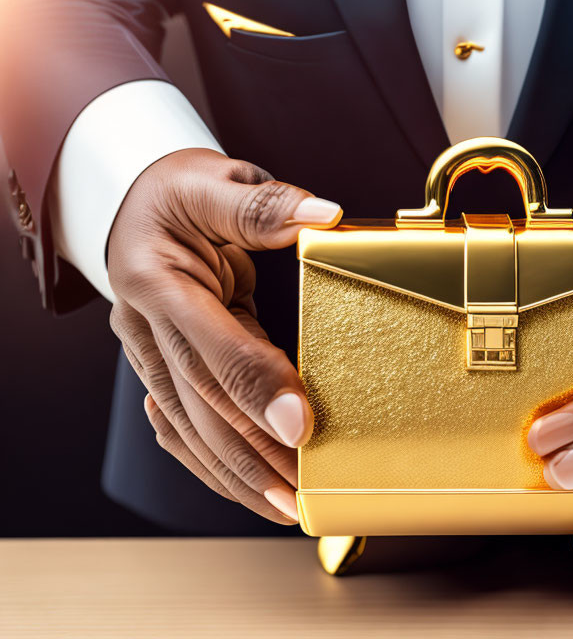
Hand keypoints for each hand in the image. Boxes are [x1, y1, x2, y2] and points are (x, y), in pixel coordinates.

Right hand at [108, 148, 341, 523]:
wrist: (134, 205)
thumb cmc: (178, 193)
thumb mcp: (214, 182)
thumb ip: (263, 206)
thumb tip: (323, 215)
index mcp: (157, 279)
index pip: (208, 346)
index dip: (255, 387)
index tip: (301, 425)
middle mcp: (146, 325)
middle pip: (200, 402)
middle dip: (252, 452)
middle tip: (301, 490)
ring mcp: (149, 352)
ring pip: (190, 425)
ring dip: (236, 471)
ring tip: (284, 506)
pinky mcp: (163, 368)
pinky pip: (182, 425)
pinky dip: (212, 461)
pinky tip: (244, 485)